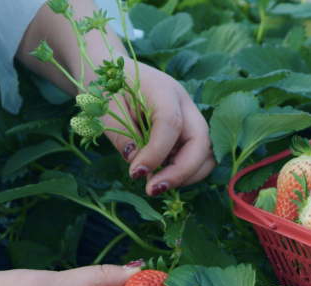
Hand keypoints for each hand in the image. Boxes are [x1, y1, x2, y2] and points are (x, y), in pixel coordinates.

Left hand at [102, 60, 215, 195]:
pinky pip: (194, 158)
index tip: (135, 173)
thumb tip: (139, 167)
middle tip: (153, 188)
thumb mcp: (105, 110)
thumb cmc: (106, 87)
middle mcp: (185, 104)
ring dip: (186, 175)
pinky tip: (157, 174)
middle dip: (182, 172)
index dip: (156, 153)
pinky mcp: (186, 133)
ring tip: (155, 183)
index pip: (171, 123)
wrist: (110, 72)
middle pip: (202, 142)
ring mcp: (189, 119)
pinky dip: (180, 172)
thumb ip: (122, 137)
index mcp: (164, 90)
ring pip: (205, 155)